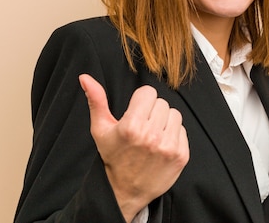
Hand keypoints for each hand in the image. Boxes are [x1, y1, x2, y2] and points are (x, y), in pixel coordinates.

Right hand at [79, 74, 189, 221]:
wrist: (125, 192)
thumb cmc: (113, 157)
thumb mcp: (100, 129)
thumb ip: (96, 100)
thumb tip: (85, 77)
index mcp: (131, 126)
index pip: (148, 92)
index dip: (141, 101)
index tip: (135, 113)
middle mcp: (151, 136)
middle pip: (162, 102)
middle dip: (152, 111)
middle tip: (143, 126)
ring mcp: (168, 147)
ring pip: (175, 114)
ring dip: (165, 122)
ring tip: (152, 135)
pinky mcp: (181, 156)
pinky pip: (183, 130)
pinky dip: (174, 135)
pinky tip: (161, 145)